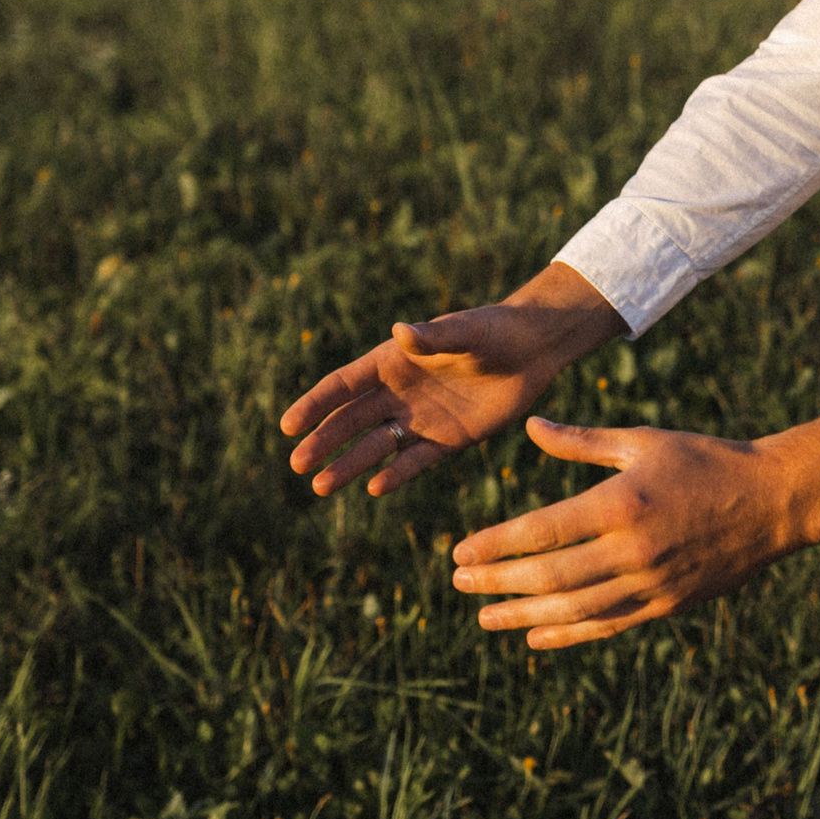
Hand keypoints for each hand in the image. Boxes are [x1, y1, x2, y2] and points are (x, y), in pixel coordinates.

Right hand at [279, 262, 624, 497]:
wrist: (532, 349)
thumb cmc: (493, 331)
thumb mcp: (464, 333)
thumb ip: (433, 338)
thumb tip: (401, 332)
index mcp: (392, 361)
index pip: (343, 386)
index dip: (315, 405)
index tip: (287, 426)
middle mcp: (399, 393)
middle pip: (352, 421)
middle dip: (323, 441)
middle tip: (297, 464)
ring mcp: (421, 418)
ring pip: (376, 446)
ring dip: (348, 465)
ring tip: (320, 487)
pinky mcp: (448, 439)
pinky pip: (415, 460)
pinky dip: (395, 473)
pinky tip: (374, 488)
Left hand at [449, 414, 819, 648]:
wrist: (772, 502)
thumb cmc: (704, 460)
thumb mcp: (642, 441)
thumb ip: (581, 441)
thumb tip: (531, 427)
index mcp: (621, 503)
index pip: (541, 532)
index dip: (495, 546)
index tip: (459, 552)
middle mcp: (633, 550)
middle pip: (550, 578)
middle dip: (498, 583)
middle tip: (459, 582)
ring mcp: (651, 584)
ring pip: (574, 610)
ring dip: (523, 616)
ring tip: (484, 617)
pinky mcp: (667, 606)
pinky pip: (607, 626)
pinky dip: (568, 634)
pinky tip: (534, 636)